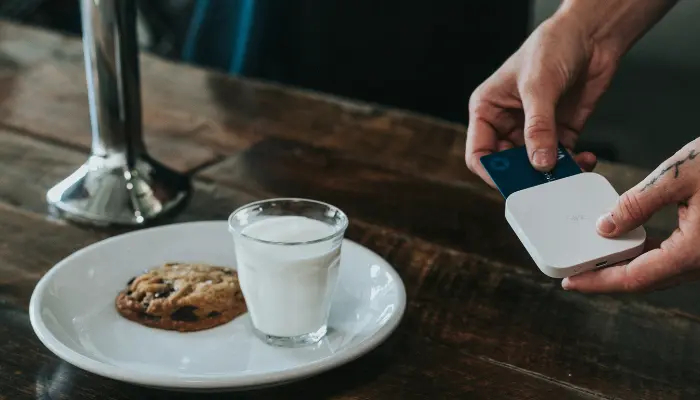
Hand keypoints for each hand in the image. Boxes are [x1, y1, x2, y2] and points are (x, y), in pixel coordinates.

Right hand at [465, 13, 619, 183]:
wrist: (591, 34)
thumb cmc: (552, 46)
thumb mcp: (539, 86)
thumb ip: (538, 128)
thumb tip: (539, 163)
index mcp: (487, 110)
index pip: (479, 153)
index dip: (492, 172)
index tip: (512, 184)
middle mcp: (507, 123)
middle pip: (508, 165)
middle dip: (526, 176)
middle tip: (545, 183)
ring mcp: (534, 129)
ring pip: (536, 166)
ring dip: (553, 174)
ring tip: (570, 173)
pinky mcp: (559, 132)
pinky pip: (562, 159)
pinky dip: (574, 165)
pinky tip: (585, 160)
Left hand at [563, 139, 699, 291]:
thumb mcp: (678, 175)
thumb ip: (638, 204)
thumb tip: (605, 227)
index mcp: (694, 251)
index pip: (635, 277)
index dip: (599, 282)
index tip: (571, 282)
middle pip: (645, 280)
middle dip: (607, 278)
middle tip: (575, 272)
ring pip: (660, 271)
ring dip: (626, 267)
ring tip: (594, 259)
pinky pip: (674, 257)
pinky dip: (647, 254)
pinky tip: (627, 242)